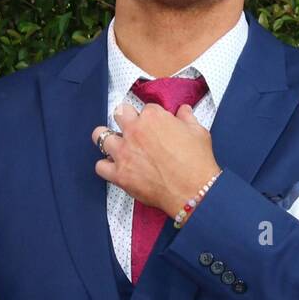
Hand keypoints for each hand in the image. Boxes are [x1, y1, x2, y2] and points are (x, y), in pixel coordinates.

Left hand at [92, 102, 218, 215]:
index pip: (146, 109)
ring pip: (100, 136)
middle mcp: (134, 131)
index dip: (151, 118)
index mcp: (153, 117)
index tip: (154, 126)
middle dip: (125, 119)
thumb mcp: (198, 132)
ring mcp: (124, 153)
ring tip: (117, 145)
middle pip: (119, 114)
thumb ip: (187, 118)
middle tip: (132, 129)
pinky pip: (100, 166)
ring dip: (108, 139)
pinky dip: (106, 167)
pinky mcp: (120, 174)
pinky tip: (115, 168)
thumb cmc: (197, 162)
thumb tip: (183, 110)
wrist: (193, 191)